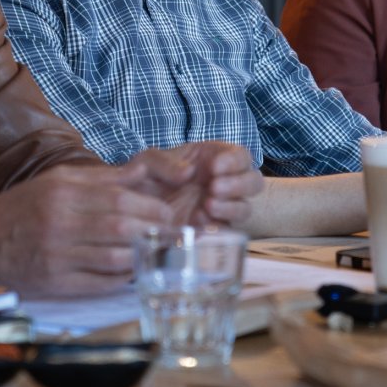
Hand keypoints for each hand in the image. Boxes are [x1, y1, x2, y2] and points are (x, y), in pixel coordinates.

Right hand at [0, 162, 175, 296]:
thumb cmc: (24, 207)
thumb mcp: (58, 181)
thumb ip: (102, 178)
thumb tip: (143, 172)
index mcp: (63, 193)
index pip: (120, 199)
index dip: (151, 207)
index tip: (167, 212)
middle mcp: (60, 223)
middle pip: (122, 228)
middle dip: (154, 231)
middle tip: (170, 233)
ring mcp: (58, 257)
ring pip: (115, 258)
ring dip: (143, 256)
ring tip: (156, 251)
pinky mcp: (56, 283)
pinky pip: (101, 283)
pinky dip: (122, 278)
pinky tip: (131, 270)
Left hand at [128, 141, 263, 228]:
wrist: (132, 210)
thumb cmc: (144, 179)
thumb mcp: (148, 162)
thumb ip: (165, 163)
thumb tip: (189, 173)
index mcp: (215, 158)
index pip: (241, 156)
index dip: (234, 162)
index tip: (214, 168)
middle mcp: (224, 182)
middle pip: (254, 182)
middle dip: (239, 185)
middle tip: (213, 188)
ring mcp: (221, 208)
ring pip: (245, 208)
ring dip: (230, 207)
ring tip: (206, 205)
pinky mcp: (212, 230)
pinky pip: (226, 230)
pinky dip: (216, 226)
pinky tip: (197, 221)